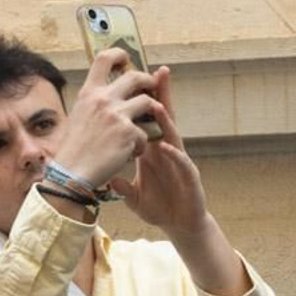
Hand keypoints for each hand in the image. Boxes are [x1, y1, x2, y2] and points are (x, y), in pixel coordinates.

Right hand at [50, 49, 163, 190]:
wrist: (72, 174)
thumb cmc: (73, 151)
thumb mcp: (78, 116)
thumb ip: (94, 103)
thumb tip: (108, 94)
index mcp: (89, 93)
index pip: (104, 58)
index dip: (119, 54)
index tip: (126, 58)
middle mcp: (103, 99)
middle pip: (136, 76)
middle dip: (148, 82)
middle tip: (151, 89)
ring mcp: (117, 115)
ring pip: (148, 103)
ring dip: (150, 115)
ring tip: (143, 128)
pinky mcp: (129, 133)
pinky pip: (145, 134)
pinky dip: (140, 145)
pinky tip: (129, 154)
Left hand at [109, 68, 209, 237]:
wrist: (179, 224)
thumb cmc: (158, 206)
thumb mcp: (132, 195)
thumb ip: (120, 185)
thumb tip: (105, 175)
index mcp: (152, 151)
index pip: (146, 122)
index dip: (141, 103)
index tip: (132, 82)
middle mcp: (167, 151)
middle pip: (163, 119)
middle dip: (161, 96)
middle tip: (158, 71)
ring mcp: (179, 162)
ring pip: (174, 137)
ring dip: (168, 121)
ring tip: (159, 103)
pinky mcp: (189, 177)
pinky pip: (182, 163)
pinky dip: (174, 155)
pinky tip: (166, 146)